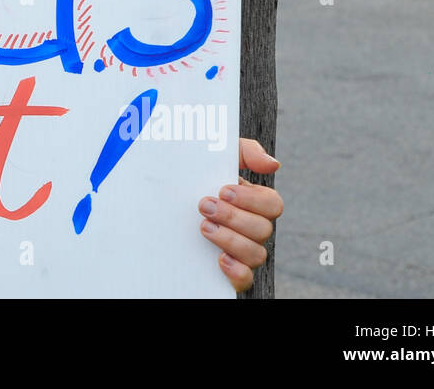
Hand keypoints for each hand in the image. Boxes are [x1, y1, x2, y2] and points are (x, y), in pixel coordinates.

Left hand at [198, 137, 282, 292]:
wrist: (160, 202)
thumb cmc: (196, 176)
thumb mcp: (217, 157)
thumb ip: (246, 152)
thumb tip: (273, 164)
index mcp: (254, 203)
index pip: (272, 204)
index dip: (251, 199)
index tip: (223, 190)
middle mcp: (253, 229)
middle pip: (263, 229)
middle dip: (233, 217)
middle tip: (204, 206)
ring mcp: (242, 252)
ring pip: (256, 254)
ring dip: (231, 240)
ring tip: (203, 227)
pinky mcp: (230, 272)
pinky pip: (246, 280)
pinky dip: (237, 271)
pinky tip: (219, 258)